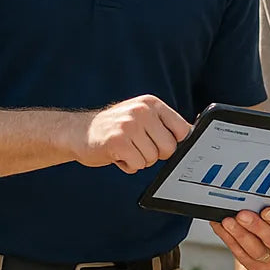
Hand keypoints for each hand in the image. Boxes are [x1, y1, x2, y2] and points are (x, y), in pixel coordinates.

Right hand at [71, 96, 191, 173]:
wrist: (77, 131)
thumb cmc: (113, 128)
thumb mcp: (140, 117)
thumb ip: (163, 125)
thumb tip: (192, 137)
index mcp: (151, 104)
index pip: (182, 129)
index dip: (174, 143)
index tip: (161, 144)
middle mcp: (141, 111)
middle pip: (169, 148)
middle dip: (155, 154)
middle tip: (138, 147)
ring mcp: (129, 126)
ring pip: (152, 159)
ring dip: (139, 160)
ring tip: (125, 148)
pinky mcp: (117, 142)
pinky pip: (136, 165)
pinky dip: (127, 166)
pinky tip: (117, 154)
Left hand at [210, 207, 269, 269]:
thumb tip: (262, 187)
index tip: (266, 211)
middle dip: (256, 227)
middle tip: (242, 215)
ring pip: (254, 250)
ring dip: (239, 234)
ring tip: (227, 221)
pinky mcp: (256, 267)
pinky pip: (240, 254)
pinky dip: (228, 238)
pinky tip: (219, 225)